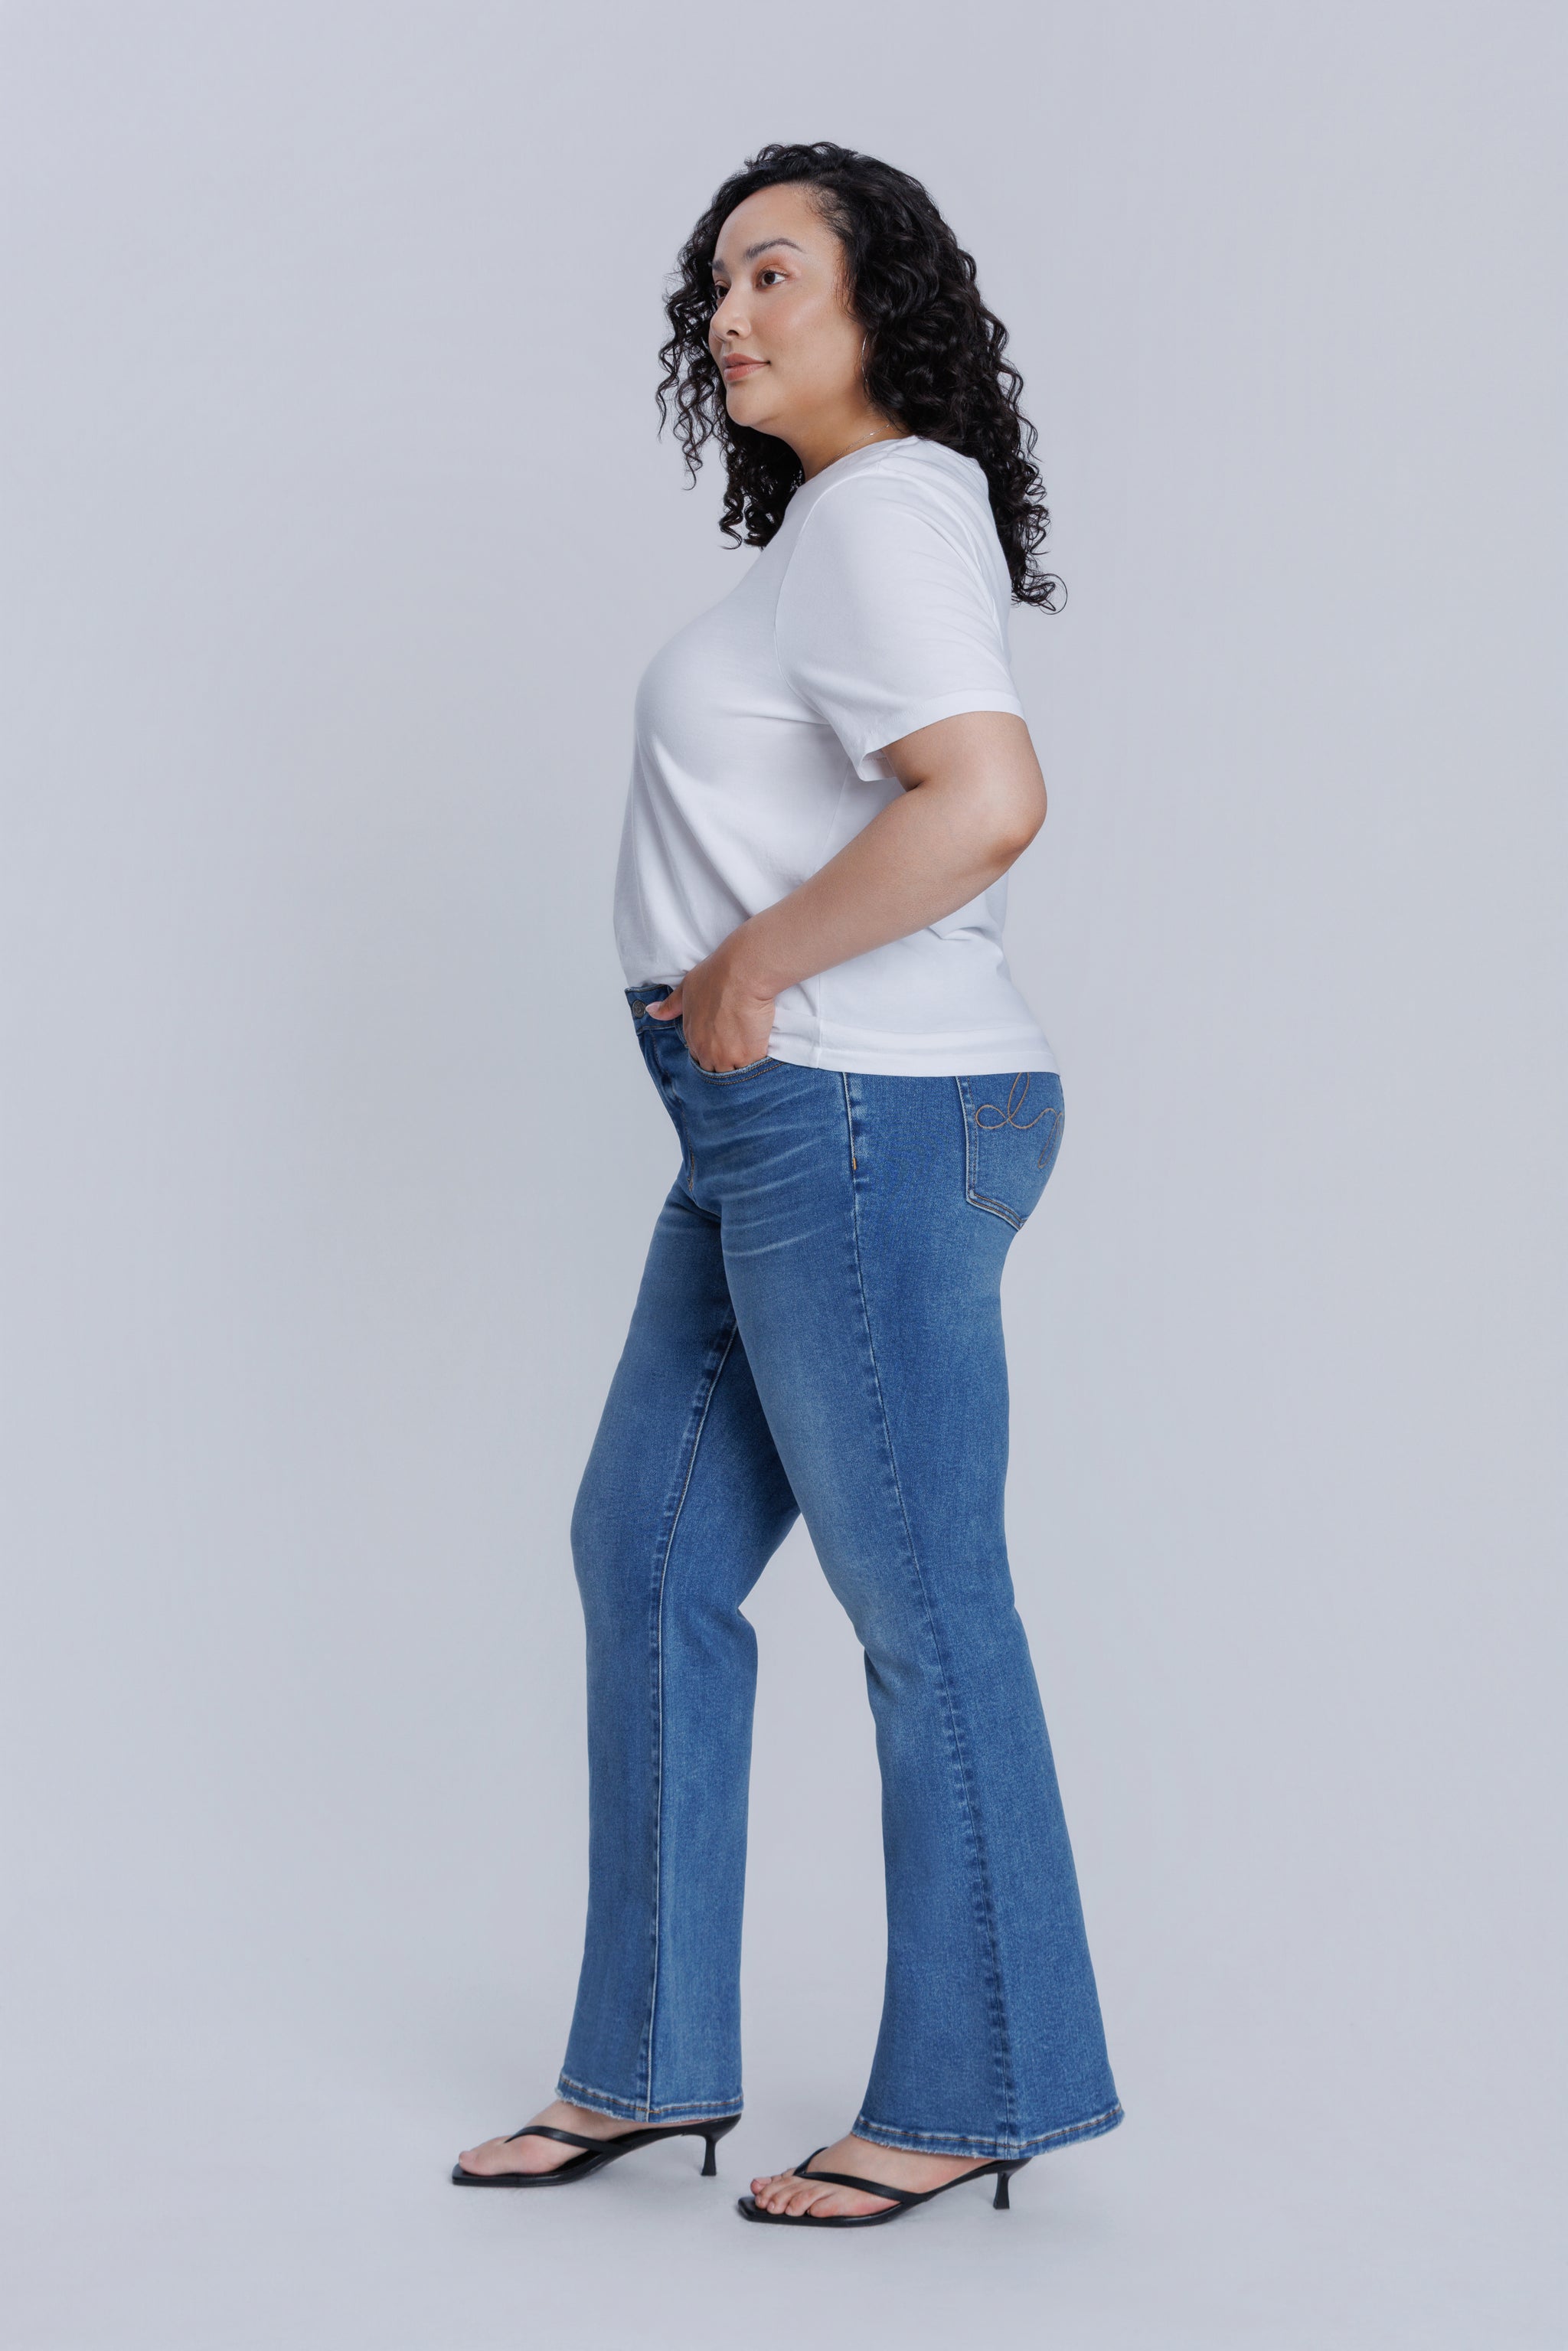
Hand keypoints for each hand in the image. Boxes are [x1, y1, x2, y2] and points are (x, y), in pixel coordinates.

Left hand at [644, 936, 775, 1072]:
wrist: (741, 975)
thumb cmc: (716, 977)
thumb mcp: (685, 989)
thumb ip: (670, 1006)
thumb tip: (651, 1011)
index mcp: (692, 1038)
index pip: (698, 1059)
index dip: (710, 1054)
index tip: (721, 1046)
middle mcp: (707, 1052)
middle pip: (715, 1071)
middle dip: (725, 1064)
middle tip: (738, 1049)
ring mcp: (728, 1057)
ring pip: (734, 1074)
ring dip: (741, 1066)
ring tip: (751, 1052)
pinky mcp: (749, 1056)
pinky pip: (753, 1069)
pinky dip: (757, 1063)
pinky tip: (761, 1051)